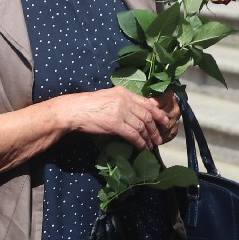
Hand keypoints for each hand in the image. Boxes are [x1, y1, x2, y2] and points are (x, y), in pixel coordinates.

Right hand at [58, 87, 175, 150]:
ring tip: (151, 145)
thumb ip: (122, 102)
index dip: (158, 113)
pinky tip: (142, 147)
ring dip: (148, 137)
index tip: (164, 122)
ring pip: (142, 126)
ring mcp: (120, 111)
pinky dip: (140, 142)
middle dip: (155, 128)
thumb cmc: (88, 105)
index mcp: (124, 92)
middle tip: (159, 138)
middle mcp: (124, 100)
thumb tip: (135, 113)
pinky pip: (133, 134)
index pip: (147, 102)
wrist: (74, 110)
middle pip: (147, 115)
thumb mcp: (108, 98)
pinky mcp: (114, 123)